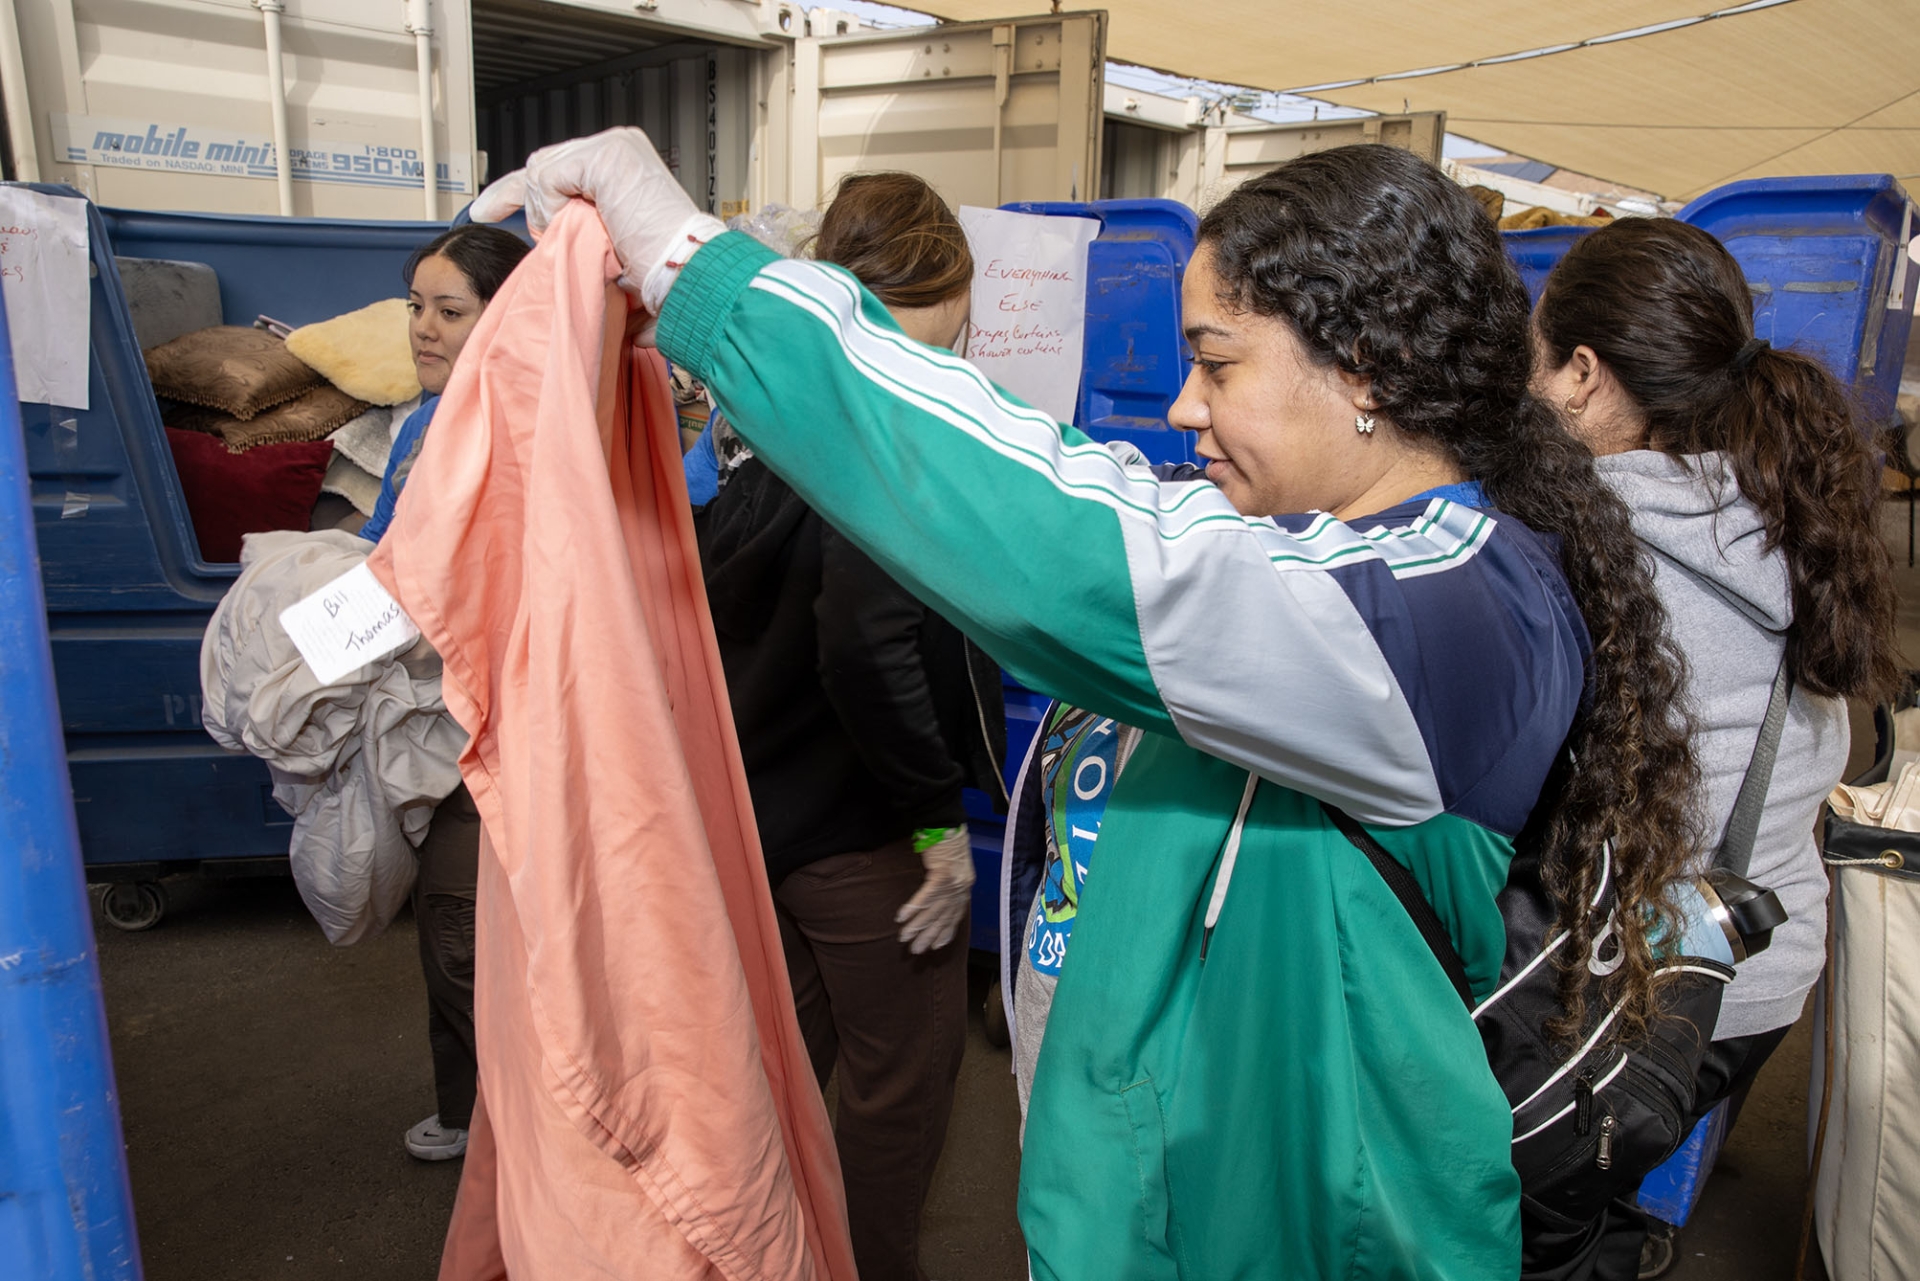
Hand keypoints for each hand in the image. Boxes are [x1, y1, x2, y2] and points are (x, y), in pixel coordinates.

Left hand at [469, 128, 721, 306]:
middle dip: (529, 205)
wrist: (687, 271)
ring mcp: (612, 146)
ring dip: (546, 212)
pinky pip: (547, 179)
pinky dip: (552, 208)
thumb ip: (581, 222)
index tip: (485, 210)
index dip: (517, 191)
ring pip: (539, 172)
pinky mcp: (604, 158)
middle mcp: (618, 145)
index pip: (556, 165)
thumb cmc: (661, 268)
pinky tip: (578, 224)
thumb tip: (548, 233)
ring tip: (577, 235)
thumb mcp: (611, 238)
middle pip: (541, 165)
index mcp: (622, 160)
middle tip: (540, 235)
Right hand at [896, 826, 975, 953]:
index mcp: (965, 885)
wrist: (947, 821)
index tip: (936, 946)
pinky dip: (914, 907)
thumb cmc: (948, 839)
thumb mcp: (954, 864)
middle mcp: (961, 887)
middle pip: (943, 917)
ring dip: (917, 926)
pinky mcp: (942, 872)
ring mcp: (953, 881)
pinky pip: (926, 895)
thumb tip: (939, 892)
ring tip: (904, 938)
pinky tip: (902, 917)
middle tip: (916, 951)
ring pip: (933, 910)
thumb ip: (949, 880)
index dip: (946, 932)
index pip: (955, 915)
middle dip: (929, 936)